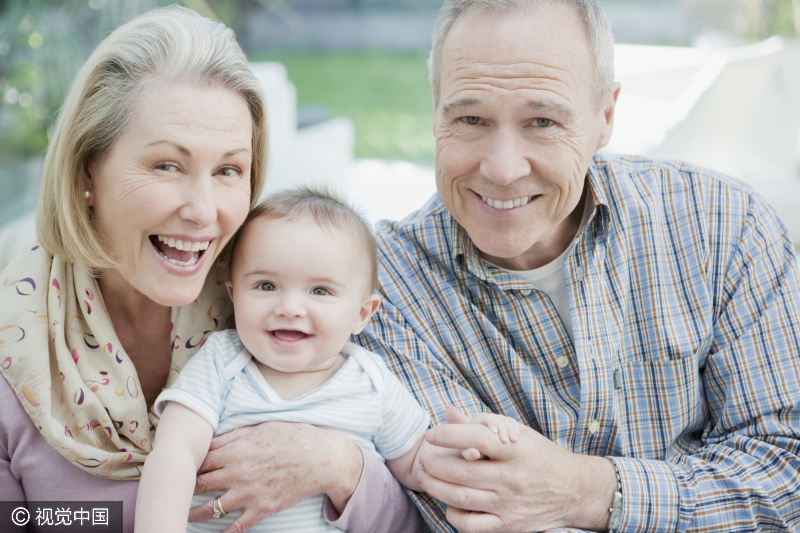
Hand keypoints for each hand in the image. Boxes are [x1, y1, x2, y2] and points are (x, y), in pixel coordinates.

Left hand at [188, 421, 362, 531]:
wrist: (322, 458)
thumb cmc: (293, 437)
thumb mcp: (261, 428)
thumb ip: (232, 437)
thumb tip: (210, 442)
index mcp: (235, 452)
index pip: (200, 462)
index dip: (186, 467)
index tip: (177, 470)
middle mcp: (237, 474)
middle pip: (199, 485)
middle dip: (184, 490)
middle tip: (172, 495)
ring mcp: (248, 494)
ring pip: (211, 509)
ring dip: (194, 514)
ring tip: (184, 517)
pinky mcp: (262, 510)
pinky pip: (236, 527)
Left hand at [417, 406, 614, 532]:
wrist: (575, 490)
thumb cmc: (540, 456)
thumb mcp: (517, 433)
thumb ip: (482, 424)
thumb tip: (448, 412)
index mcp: (518, 450)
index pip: (477, 438)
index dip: (448, 435)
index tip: (432, 434)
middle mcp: (514, 478)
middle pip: (462, 472)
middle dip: (434, 464)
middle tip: (424, 457)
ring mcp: (510, 504)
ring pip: (460, 498)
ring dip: (435, 486)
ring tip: (425, 477)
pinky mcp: (509, 525)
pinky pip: (471, 525)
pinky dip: (452, 514)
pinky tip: (447, 502)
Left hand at [461, 411, 521, 460]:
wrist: (478, 453)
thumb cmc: (471, 454)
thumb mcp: (468, 454)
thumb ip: (468, 453)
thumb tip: (475, 454)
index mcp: (477, 422)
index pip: (484, 417)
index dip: (490, 422)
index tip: (495, 432)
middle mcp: (488, 420)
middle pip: (497, 418)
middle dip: (503, 428)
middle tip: (506, 440)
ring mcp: (497, 422)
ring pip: (506, 421)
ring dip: (511, 429)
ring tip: (514, 440)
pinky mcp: (505, 427)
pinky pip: (512, 424)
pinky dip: (515, 429)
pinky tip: (518, 435)